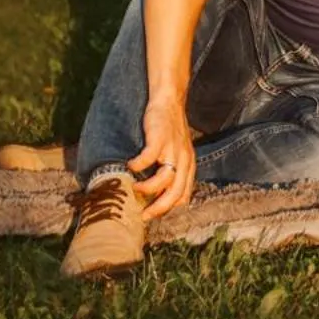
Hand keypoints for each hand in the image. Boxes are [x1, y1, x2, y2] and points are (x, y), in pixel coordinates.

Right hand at [128, 94, 196, 219]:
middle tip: (144, 216)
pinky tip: (130, 165)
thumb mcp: (177, 152)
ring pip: (165, 179)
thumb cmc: (170, 130)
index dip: (169, 208)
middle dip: (159, 208)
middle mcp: (184, 160)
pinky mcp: (160, 138)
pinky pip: (149, 157)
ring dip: (148, 188)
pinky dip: (138, 165)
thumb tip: (158, 193)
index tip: (153, 215)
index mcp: (188, 166)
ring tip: (134, 188)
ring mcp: (173, 149)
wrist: (169, 102)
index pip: (183, 195)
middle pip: (176, 192)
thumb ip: (173, 170)